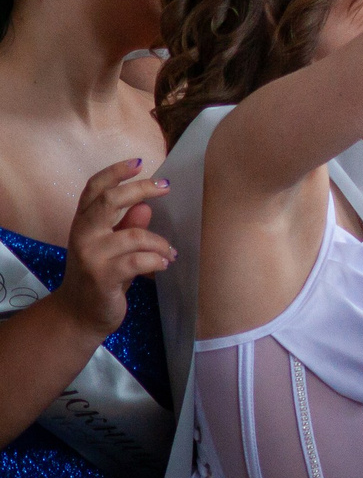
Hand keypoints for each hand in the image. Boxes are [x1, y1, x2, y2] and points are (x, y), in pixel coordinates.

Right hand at [56, 158, 174, 338]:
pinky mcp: (102, 276)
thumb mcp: (112, 248)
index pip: (93, 189)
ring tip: (169, 253)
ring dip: (161, 243)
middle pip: (109, 200)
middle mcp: (82, 235)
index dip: (114, 172)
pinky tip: (162, 265)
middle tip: (165, 187)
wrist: (79, 315)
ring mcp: (90, 256)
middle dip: (140, 189)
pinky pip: (139, 260)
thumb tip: (146, 206)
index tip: (140, 162)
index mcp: (83, 223)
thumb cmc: (100, 276)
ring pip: (136, 235)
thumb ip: (126, 226)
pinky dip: (157, 260)